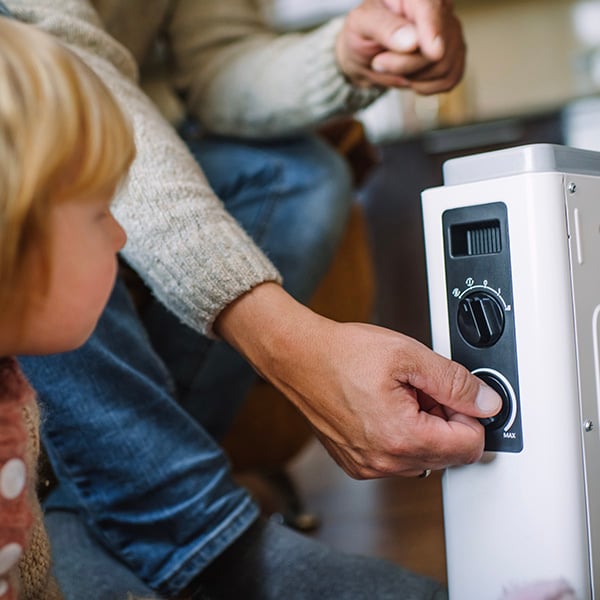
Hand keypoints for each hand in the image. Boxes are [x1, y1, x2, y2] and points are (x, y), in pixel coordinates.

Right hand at [215, 283, 500, 478]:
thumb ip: (455, 383)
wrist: (298, 357)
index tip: (452, 392)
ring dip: (423, 429)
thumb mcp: (409, 356)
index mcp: (402, 438)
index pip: (470, 446)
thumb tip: (488, 403)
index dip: (469, 414)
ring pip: (423, 457)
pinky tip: (382, 407)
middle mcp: (385, 463)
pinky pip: (396, 458)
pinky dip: (400, 435)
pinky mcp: (356, 463)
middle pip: (447, 455)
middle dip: (444, 421)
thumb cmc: (342, 354)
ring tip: (398, 395)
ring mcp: (367, 466)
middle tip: (420, 388)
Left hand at [336, 0, 465, 94]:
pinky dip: (425, 86)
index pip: (432, 8)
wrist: (367, 54)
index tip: (433, 52)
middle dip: (405, 65)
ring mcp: (451, 31)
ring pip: (443, 67)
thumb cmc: (364, 32)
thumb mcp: (361, 24)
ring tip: (394, 66)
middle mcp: (441, 7)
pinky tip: (410, 76)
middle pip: (438, 48)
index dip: (433, 31)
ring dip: (413, 77)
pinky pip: (448, 80)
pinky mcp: (456, 56)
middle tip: (380, 62)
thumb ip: (384, 28)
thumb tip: (412, 41)